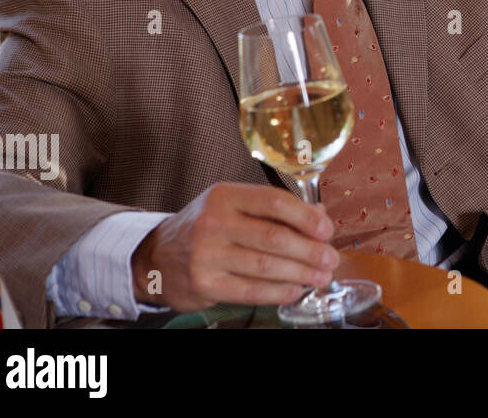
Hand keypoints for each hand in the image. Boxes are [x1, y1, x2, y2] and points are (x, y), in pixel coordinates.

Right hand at [131, 182, 339, 311]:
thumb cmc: (206, 228)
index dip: (307, 217)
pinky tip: (295, 290)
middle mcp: (214, 222)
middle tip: (331, 259)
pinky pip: (251, 290)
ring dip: (301, 273)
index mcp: (226, 196)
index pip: (275, 202)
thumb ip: (274, 210)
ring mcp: (207, 254)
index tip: (327, 230)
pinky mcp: (205, 283)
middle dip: (310, 250)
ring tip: (320, 277)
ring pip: (266, 266)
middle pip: (275, 237)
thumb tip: (320, 215)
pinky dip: (279, 292)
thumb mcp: (233, 206)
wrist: (157, 256)